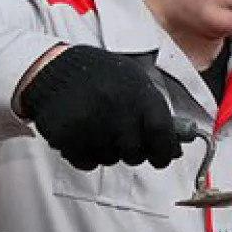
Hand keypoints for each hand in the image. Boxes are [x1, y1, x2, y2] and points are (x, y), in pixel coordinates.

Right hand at [19, 45, 181, 169]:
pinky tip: (82, 133)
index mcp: (138, 94)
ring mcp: (91, 125)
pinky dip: (86, 154)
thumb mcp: (135, 81)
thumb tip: (176, 147)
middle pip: (135, 153)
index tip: (162, 157)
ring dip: (107, 150)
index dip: (164, 151)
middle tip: (122, 137)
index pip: (161, 134)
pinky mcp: (67, 136)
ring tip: (98, 126)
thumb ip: (156, 112)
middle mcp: (116, 110)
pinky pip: (86, 162)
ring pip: (110, 159)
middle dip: (132, 151)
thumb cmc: (101, 76)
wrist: (55, 68)